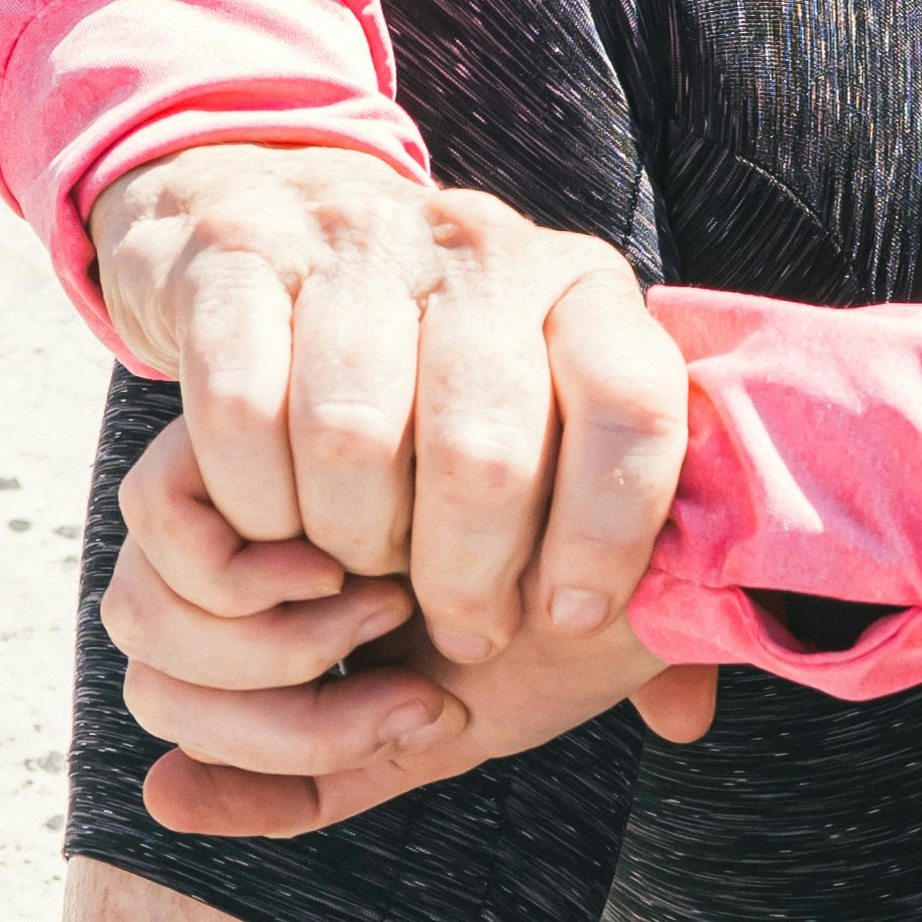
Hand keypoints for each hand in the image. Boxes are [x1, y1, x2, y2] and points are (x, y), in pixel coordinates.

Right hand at [86, 147, 714, 834]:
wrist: (273, 203)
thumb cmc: (443, 370)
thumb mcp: (553, 431)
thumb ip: (630, 563)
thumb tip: (684, 718)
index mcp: (583, 289)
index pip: (631, 407)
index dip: (608, 533)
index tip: (571, 618)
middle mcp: (481, 251)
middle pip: (483, 450)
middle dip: (469, 577)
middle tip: (459, 628)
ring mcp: (355, 246)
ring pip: (352, 437)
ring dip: (355, 544)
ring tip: (363, 577)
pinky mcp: (238, 261)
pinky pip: (240, 410)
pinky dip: (257, 500)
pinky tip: (280, 525)